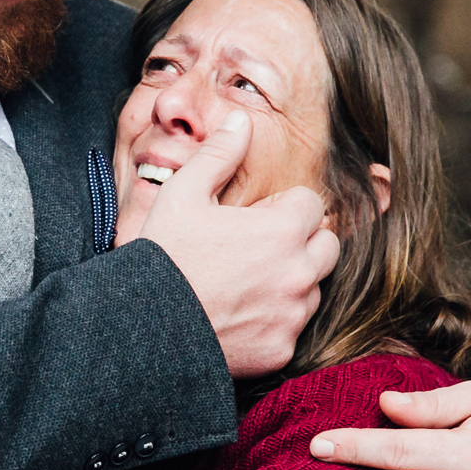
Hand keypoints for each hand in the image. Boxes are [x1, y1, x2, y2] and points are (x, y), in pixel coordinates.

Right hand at [129, 112, 339, 378]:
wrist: (143, 328)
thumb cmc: (163, 255)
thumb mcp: (183, 193)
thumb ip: (220, 153)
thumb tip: (241, 120)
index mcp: (283, 230)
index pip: (312, 204)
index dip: (282, 207)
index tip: (252, 217)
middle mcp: (299, 273)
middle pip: (327, 245)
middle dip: (300, 241)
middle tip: (256, 247)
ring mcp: (292, 315)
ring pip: (314, 288)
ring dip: (292, 281)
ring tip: (245, 282)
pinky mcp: (281, 349)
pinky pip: (293, 327)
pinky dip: (275, 321)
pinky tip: (239, 314)